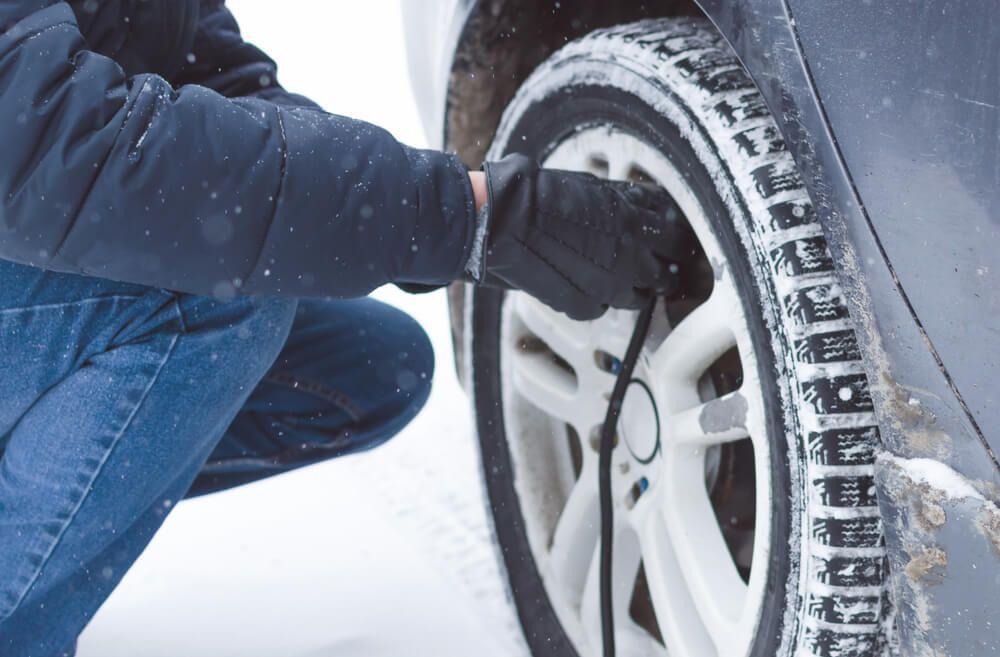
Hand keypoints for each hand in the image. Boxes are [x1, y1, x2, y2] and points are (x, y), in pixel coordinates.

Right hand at [475, 154, 695, 320]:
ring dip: (631, 287)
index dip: (674, 239)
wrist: (504, 220)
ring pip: (637, 298)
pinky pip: (602, 308)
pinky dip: (596, 298)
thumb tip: (641, 207)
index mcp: (635, 224)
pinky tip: (582, 283)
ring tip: (613, 276)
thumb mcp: (594, 187)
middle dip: (659, 268)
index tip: (670, 240)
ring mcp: (608, 287)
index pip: (675, 237)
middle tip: (651, 265)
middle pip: (664, 274)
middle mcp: (629, 259)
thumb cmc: (540, 195)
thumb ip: (624, 202)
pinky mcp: (583, 307)